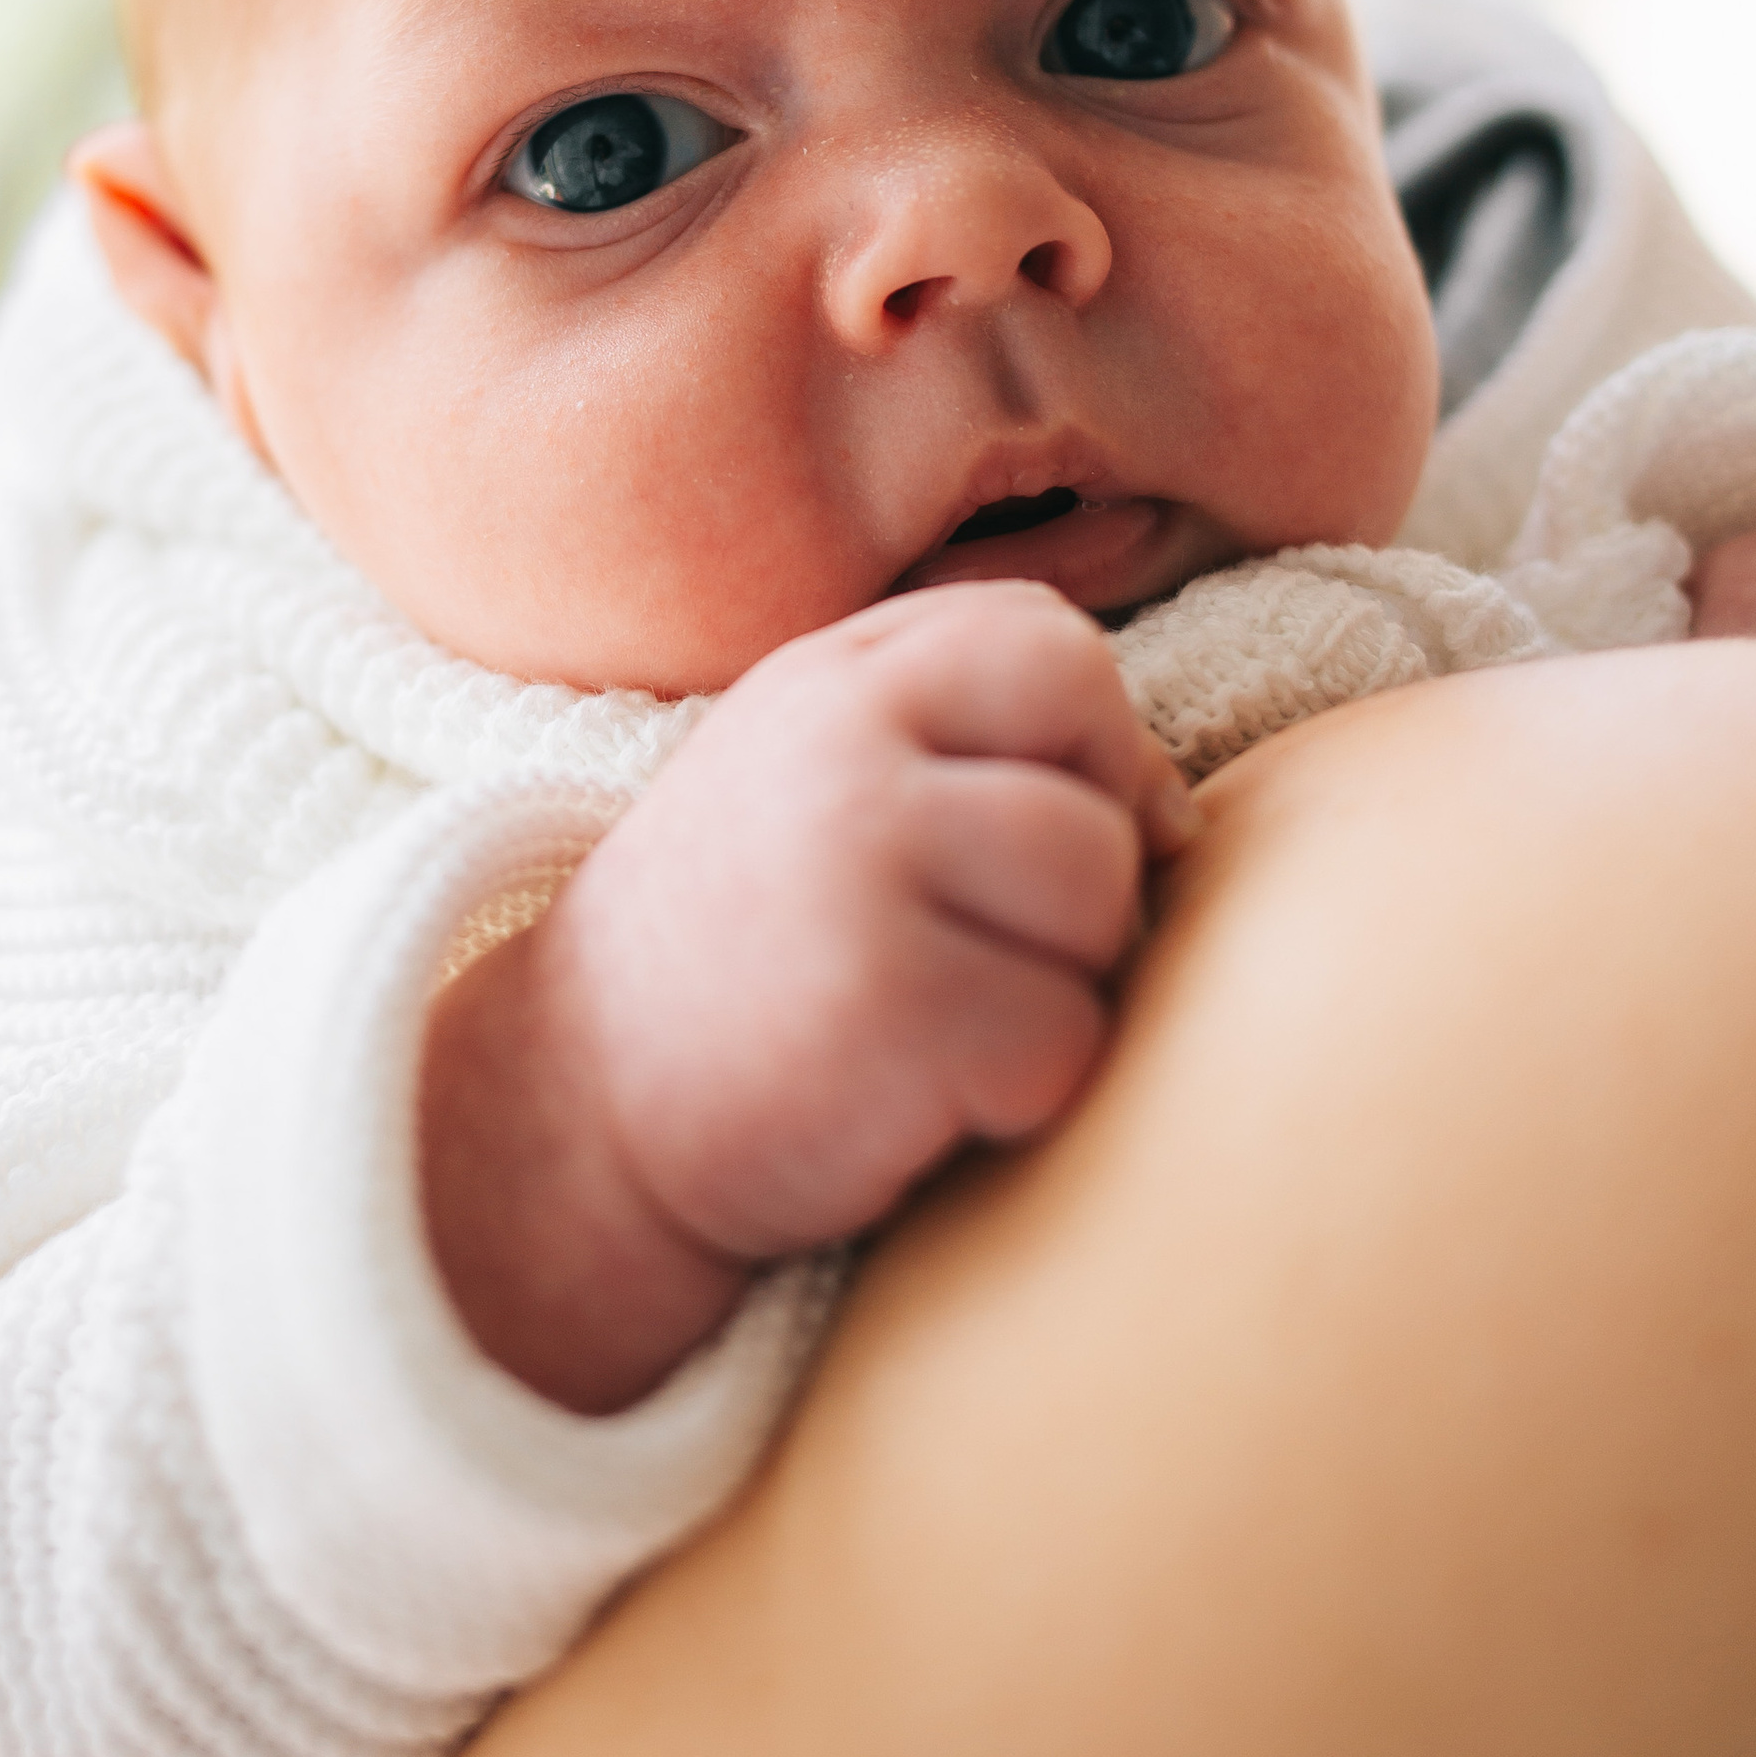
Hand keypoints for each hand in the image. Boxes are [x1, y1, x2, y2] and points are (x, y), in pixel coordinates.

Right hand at [420, 580, 1194, 1413]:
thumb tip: (1178, 813)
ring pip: (1100, 906)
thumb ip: (974, 739)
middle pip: (1103, 780)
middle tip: (979, 949)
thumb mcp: (825, 781)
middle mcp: (843, 745)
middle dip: (1083, 881)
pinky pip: (1063, 1041)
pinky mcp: (887, 1010)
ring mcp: (860, 867)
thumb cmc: (747, 948)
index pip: (1052, 644)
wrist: (577, 1112)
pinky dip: (1018, 1096)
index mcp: (835, 675)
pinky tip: (911, 1100)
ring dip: (1053, 992)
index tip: (1026, 836)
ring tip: (935, 1021)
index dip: (1088, 747)